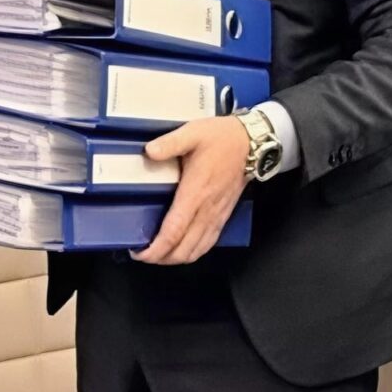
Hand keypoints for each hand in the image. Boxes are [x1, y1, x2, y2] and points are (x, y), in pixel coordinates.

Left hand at [131, 117, 250, 264]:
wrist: (252, 143)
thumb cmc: (221, 138)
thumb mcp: (193, 133)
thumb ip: (170, 143)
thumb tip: (149, 151)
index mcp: (196, 193)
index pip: (174, 231)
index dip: (156, 248)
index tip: (139, 252)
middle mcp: (207, 210)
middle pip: (183, 249)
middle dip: (161, 259)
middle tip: (142, 254)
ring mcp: (217, 216)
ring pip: (196, 251)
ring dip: (176, 259)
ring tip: (158, 254)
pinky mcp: (223, 216)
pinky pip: (208, 244)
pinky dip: (192, 252)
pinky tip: (181, 249)